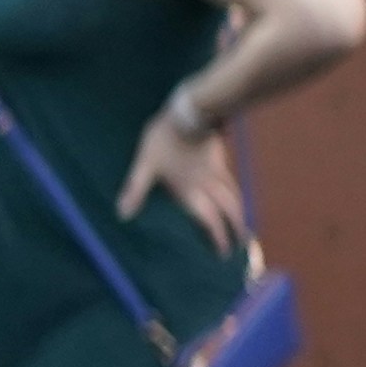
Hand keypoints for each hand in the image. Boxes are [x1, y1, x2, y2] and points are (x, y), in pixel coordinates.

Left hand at [118, 105, 248, 253]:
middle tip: (242, 244)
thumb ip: (135, 189)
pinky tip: (233, 194)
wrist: (190, 112)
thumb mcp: (145, 164)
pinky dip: (235, 193)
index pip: (208, 220)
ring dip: (239, 212)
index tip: (223, 253)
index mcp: (190, 190)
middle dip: (236, 228)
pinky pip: (231, 182)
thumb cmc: (164, 139)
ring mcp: (216, 172)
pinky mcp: (219, 160)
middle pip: (228, 210)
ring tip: (243, 224)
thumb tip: (122, 215)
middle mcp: (207, 185)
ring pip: (234, 196)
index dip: (217, 237)